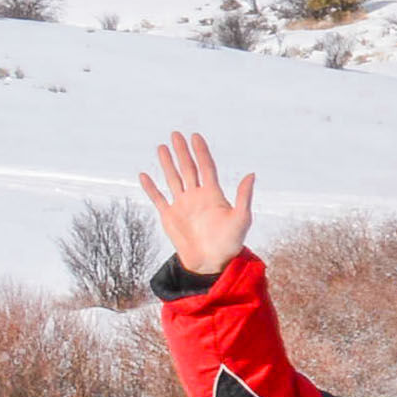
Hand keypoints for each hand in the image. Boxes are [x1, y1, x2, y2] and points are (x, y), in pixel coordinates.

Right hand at [138, 131, 255, 278]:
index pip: (206, 167)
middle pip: (188, 168)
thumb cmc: (231, 242)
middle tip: (176, 134)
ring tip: (162, 147)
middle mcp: (197, 196)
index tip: (195, 137)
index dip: (201, 152)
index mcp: (213, 195)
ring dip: (167, 164)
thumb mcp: (242, 218)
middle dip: (182, 152)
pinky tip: (144, 175)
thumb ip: (244, 196)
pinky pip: (158, 198)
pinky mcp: (170, 216)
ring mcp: (182, 205)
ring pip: (173, 179)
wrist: (212, 262)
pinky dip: (151, 187)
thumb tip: (251, 174)